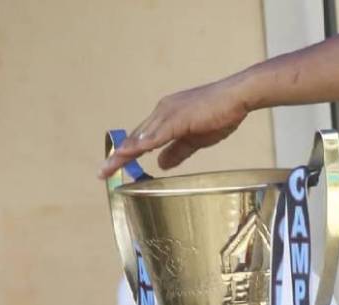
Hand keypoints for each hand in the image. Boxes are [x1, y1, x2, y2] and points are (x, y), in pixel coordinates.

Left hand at [98, 75, 252, 178]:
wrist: (236, 97)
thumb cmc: (219, 114)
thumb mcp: (194, 139)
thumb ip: (177, 151)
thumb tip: (161, 164)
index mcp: (165, 117)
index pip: (141, 138)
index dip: (126, 154)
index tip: (112, 167)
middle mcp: (162, 112)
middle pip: (135, 138)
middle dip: (118, 156)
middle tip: (102, 173)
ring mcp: (169, 113)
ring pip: (142, 137)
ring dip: (125, 153)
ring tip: (110, 167)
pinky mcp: (179, 117)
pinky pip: (158, 134)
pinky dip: (144, 144)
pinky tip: (132, 152)